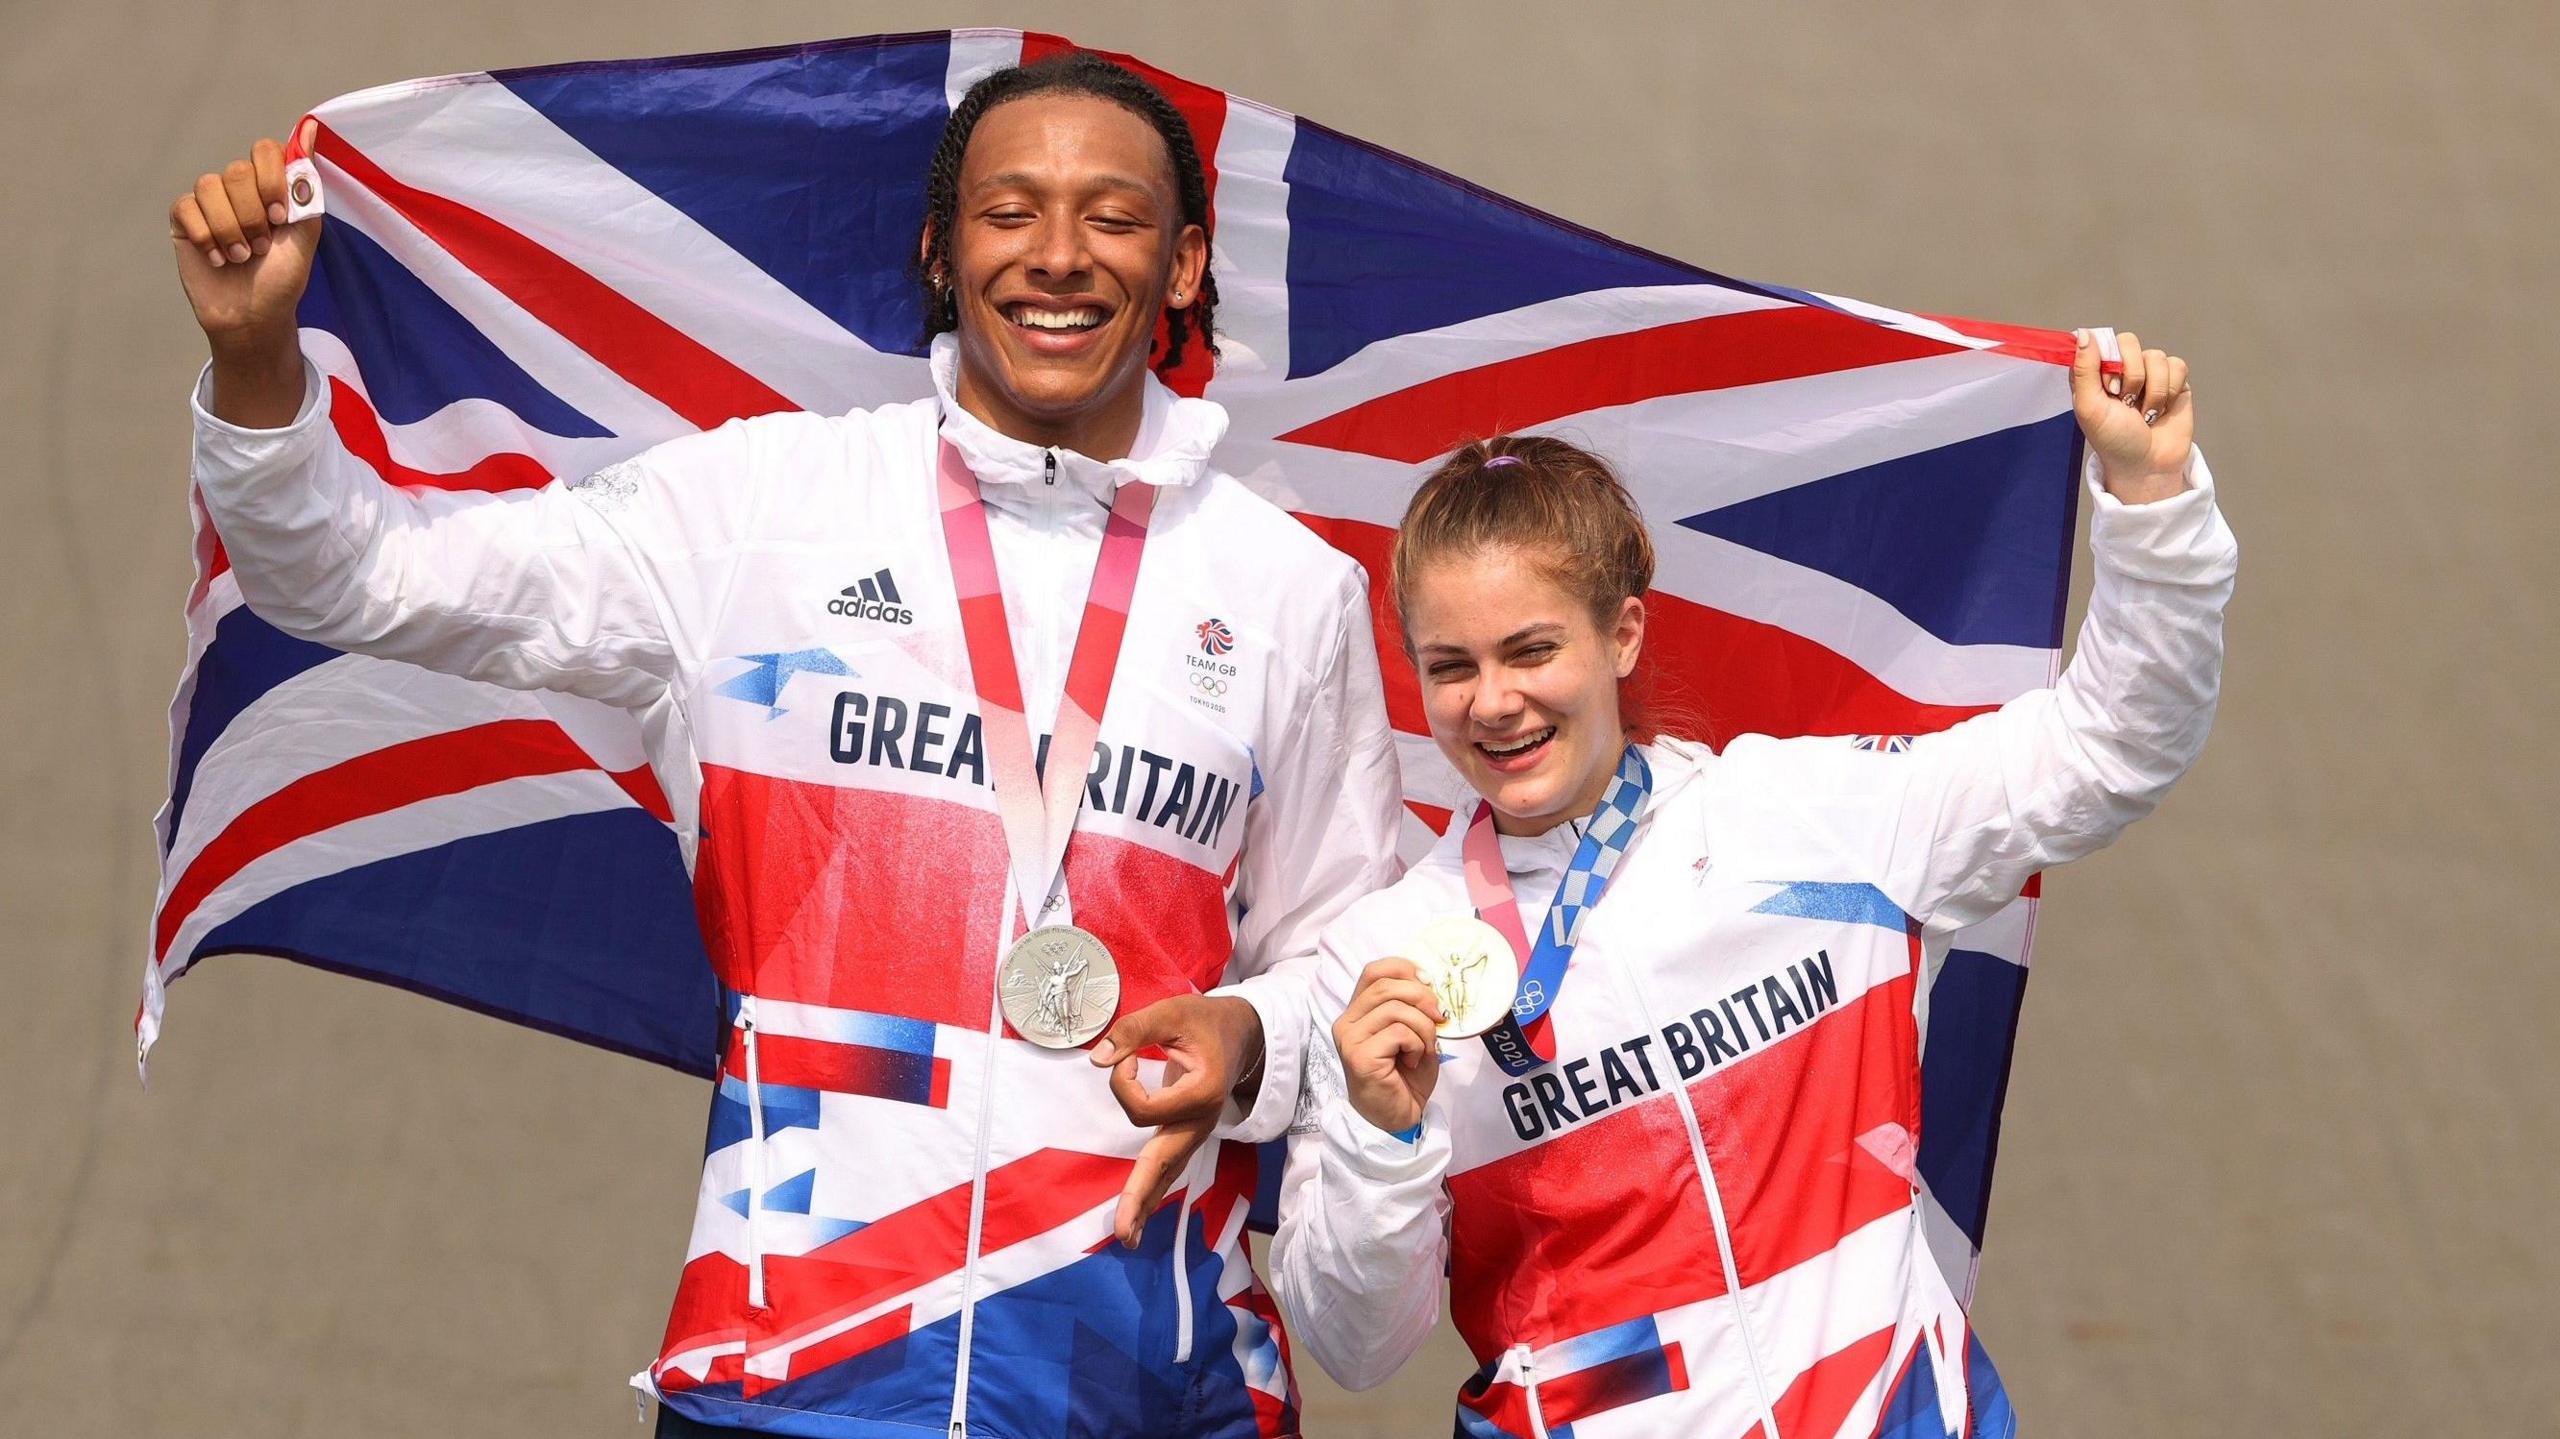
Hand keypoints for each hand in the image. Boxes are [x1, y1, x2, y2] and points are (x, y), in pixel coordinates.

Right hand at [171, 122, 322, 423]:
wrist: (255, 315)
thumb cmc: (283, 276)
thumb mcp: (306, 232)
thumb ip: (306, 185)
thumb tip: (313, 129)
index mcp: (269, 186)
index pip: (265, 150)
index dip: (272, 180)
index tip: (282, 217)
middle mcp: (237, 188)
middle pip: (238, 170)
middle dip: (254, 215)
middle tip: (262, 247)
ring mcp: (208, 202)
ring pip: (210, 186)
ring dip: (232, 230)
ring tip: (243, 257)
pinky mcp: (184, 220)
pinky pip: (187, 208)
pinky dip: (208, 237)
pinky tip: (219, 259)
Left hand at [1090, 993, 1262, 1248]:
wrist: (1242, 1032)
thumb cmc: (1205, 1021)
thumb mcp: (1170, 1012)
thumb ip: (1133, 1031)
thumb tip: (1097, 1059)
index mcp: (1202, 1092)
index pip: (1143, 1108)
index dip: (1123, 1080)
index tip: (1127, 1054)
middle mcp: (1201, 1121)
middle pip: (1163, 1164)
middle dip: (1141, 1198)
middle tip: (1122, 1234)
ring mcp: (1197, 1133)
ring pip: (1168, 1173)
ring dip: (1146, 1204)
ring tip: (1128, 1238)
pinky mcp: (1189, 1136)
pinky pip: (1169, 1168)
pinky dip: (1153, 1191)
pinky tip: (1141, 1216)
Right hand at [1331, 959, 1442, 1136]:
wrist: (1397, 1118)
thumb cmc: (1405, 1077)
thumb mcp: (1413, 1033)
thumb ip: (1413, 1008)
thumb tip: (1430, 985)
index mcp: (1358, 1011)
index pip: (1374, 971)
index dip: (1405, 969)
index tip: (1429, 985)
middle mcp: (1347, 1022)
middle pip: (1386, 986)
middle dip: (1422, 997)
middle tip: (1439, 1018)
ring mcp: (1350, 1039)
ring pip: (1395, 1009)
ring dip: (1423, 1027)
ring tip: (1424, 1049)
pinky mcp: (1360, 1056)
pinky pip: (1399, 1032)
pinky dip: (1417, 1045)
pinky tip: (1412, 1062)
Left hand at [2072, 328, 2194, 503]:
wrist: (2147, 464)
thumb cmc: (2113, 440)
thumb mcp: (2089, 407)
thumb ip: (2084, 369)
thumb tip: (2083, 333)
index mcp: (2095, 372)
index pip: (2099, 340)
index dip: (2107, 361)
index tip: (2108, 388)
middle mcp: (2121, 368)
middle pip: (2129, 341)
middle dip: (2131, 376)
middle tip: (2126, 402)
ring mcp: (2149, 372)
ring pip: (2155, 356)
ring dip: (2152, 390)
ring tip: (2145, 413)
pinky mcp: (2175, 379)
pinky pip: (2177, 365)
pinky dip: (2170, 390)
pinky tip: (2162, 409)